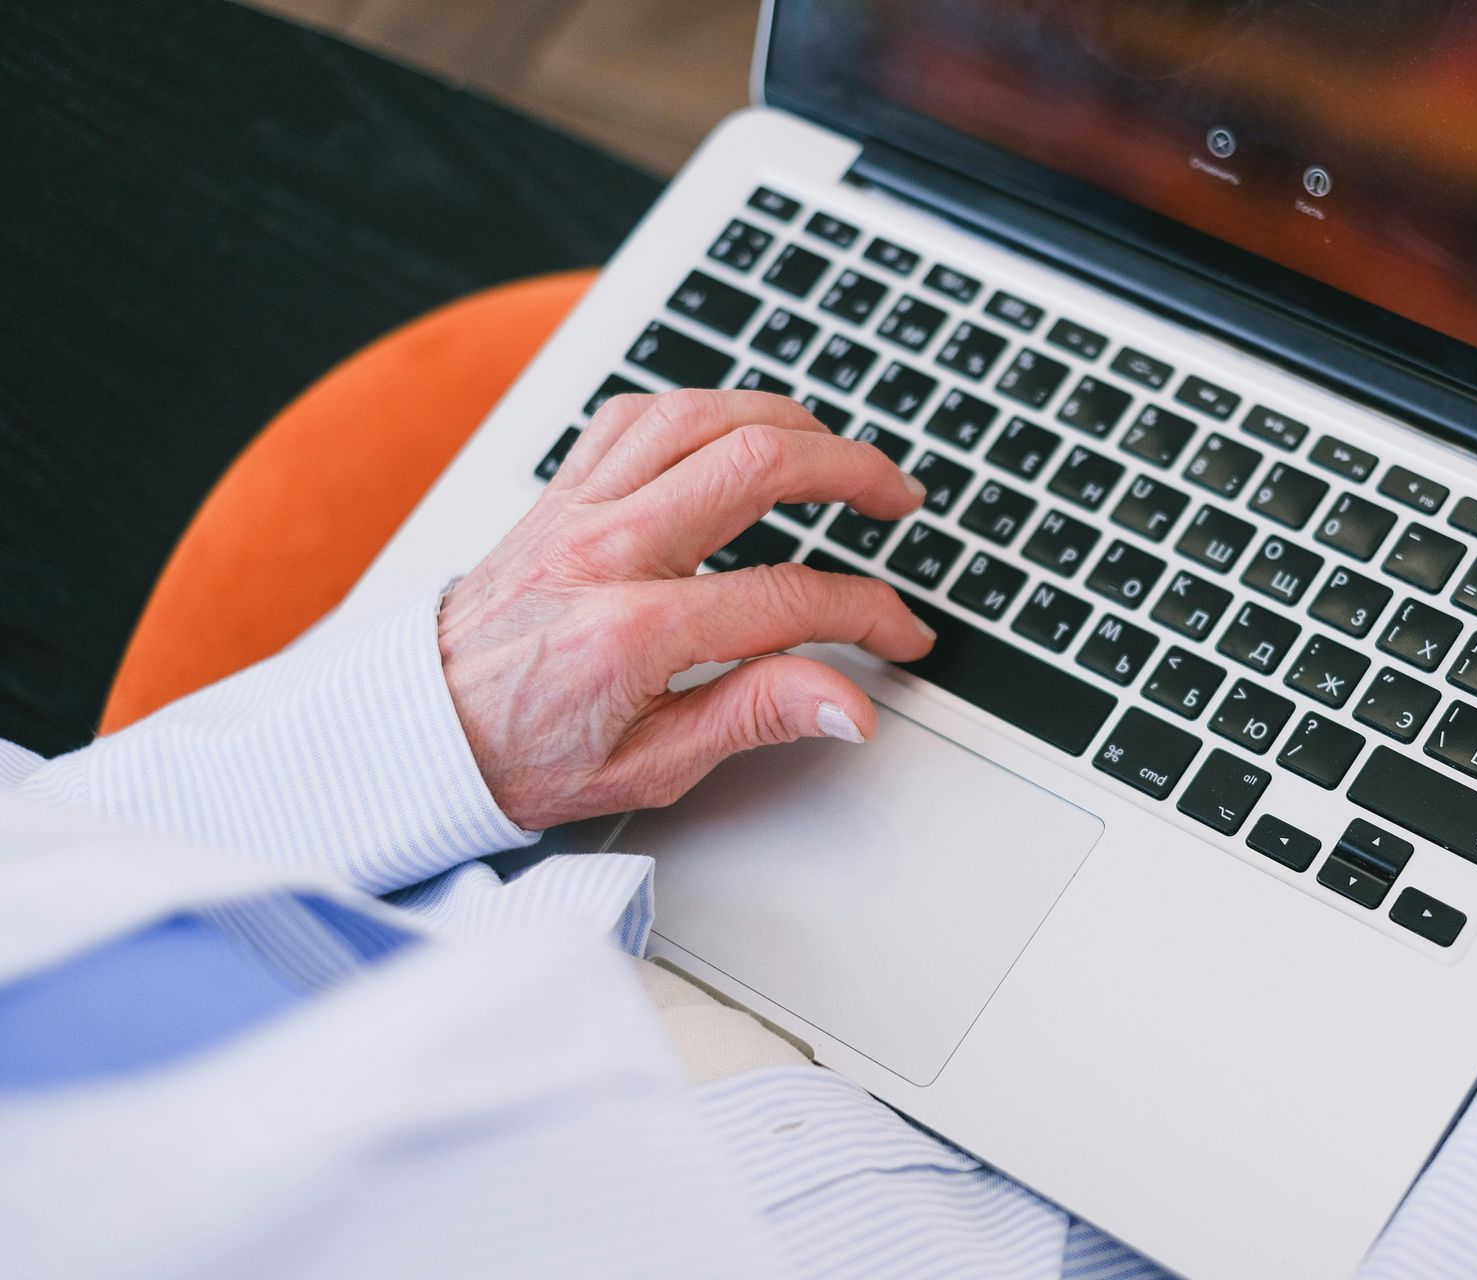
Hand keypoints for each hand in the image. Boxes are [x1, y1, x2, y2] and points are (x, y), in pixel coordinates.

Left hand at [437, 389, 933, 830]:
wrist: (413, 730)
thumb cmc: (519, 755)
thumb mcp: (648, 768)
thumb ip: (754, 719)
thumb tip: (847, 703)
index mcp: (632, 631)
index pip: (788, 599)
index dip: (868, 612)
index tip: (899, 631)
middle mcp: (605, 550)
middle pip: (755, 463)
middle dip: (852, 469)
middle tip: (897, 498)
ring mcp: (577, 509)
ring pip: (699, 414)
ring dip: (784, 420)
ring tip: (834, 453)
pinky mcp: (558, 493)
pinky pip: (635, 415)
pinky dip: (701, 410)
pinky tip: (734, 433)